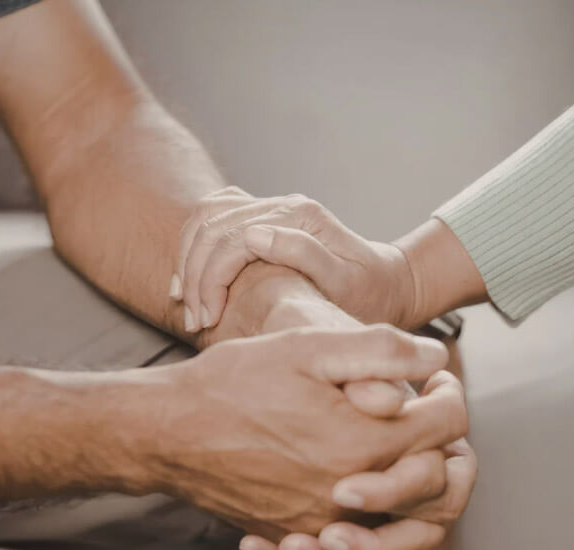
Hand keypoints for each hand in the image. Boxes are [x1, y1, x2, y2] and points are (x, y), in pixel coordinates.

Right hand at [157, 325, 467, 543]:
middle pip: (440, 487)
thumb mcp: (307, 348)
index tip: (438, 378)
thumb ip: (380, 349)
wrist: (166, 432)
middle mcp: (350, 495)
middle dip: (448, 446)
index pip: (447, 428)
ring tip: (406, 454)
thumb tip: (435, 355)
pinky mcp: (296, 534)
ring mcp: (323, 523)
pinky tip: (355, 488)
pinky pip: (353, 544)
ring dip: (418, 492)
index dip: (452, 395)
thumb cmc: (234, 382)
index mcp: (363, 444)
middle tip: (431, 412)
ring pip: (404, 527)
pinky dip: (370, 518)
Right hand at [172, 187, 418, 331]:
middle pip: (212, 228)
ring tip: (185, 303)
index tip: (206, 321)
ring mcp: (272, 207)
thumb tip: (253, 235)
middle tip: (193, 320)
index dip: (210, 281)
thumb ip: (304, 254)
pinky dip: (194, 244)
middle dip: (193, 276)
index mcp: (300, 217)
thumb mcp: (344, 282)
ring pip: (206, 218)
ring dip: (188, 260)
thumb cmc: (369, 294)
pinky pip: (214, 215)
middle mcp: (284, 204)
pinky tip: (191, 277)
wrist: (388, 283)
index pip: (232, 240)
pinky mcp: (265, 216)